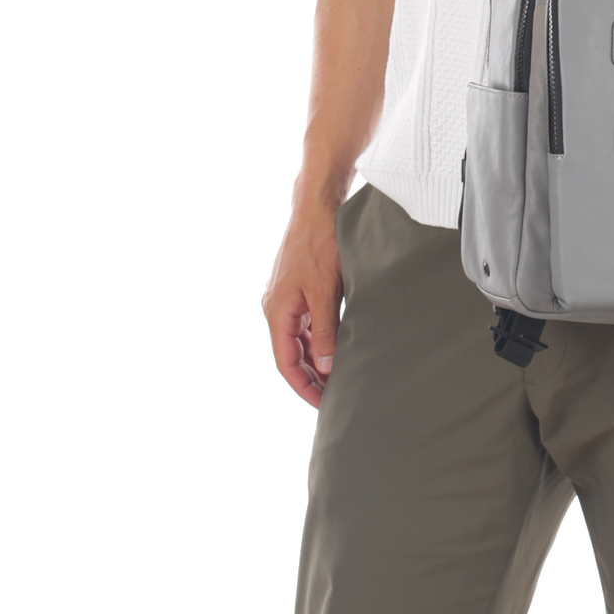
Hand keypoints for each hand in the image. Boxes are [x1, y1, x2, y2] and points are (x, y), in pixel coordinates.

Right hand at [262, 204, 343, 406]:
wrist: (318, 208)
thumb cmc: (320, 244)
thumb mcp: (325, 291)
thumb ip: (325, 329)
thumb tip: (324, 366)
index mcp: (277, 311)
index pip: (286, 362)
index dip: (303, 386)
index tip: (322, 405)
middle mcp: (277, 308)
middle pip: (291, 354)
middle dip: (310, 378)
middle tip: (333, 399)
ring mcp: (287, 298)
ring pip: (299, 340)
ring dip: (315, 361)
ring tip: (337, 380)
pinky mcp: (299, 289)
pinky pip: (306, 324)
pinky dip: (319, 340)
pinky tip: (336, 349)